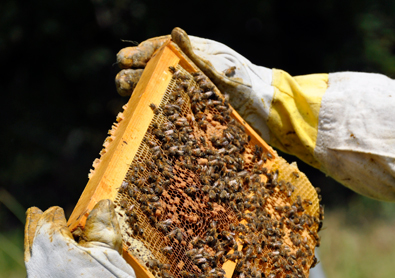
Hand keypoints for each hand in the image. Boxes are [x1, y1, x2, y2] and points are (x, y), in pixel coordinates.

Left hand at [24, 200, 212, 277]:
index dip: (53, 215)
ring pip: (37, 276)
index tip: (56, 210)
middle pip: (34, 248)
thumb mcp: (112, 252)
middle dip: (38, 232)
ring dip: (45, 263)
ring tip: (56, 256)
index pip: (47, 225)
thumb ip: (101, 226)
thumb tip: (101, 205)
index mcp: (51, 252)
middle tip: (36, 216)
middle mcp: (36, 277)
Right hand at [116, 27, 272, 140]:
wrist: (263, 108)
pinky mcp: (189, 114)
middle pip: (150, 72)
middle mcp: (183, 73)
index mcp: (189, 56)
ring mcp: (185, 94)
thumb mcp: (218, 67)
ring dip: (137, 94)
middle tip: (122, 83)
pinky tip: (139, 118)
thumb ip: (195, 54)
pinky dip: (152, 114)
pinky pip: (166, 112)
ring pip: (153, 92)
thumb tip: (176, 31)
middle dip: (132, 76)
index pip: (157, 50)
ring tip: (126, 98)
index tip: (125, 60)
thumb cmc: (244, 81)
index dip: (139, 55)